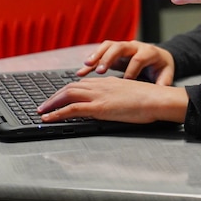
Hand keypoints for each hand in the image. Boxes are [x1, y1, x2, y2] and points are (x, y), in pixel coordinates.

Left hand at [38, 76, 188, 123]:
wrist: (159, 99)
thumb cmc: (152, 99)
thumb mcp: (132, 94)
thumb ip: (119, 96)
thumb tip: (115, 104)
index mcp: (109, 82)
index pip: (82, 84)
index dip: (67, 90)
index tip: (59, 97)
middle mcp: (101, 85)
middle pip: (70, 87)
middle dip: (54, 96)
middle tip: (44, 105)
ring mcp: (99, 95)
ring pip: (67, 95)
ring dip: (51, 104)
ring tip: (41, 112)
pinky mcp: (99, 107)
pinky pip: (72, 108)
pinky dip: (56, 113)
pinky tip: (48, 119)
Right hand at [76, 40, 175, 84]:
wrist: (159, 56)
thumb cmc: (161, 67)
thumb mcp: (166, 74)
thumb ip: (163, 82)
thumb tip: (162, 92)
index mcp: (149, 52)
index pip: (138, 58)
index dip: (132, 70)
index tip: (126, 81)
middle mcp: (135, 46)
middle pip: (120, 47)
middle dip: (109, 58)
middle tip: (100, 71)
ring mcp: (123, 47)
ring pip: (108, 46)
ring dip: (96, 56)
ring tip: (86, 66)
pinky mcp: (114, 51)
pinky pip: (101, 52)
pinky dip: (92, 61)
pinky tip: (82, 70)